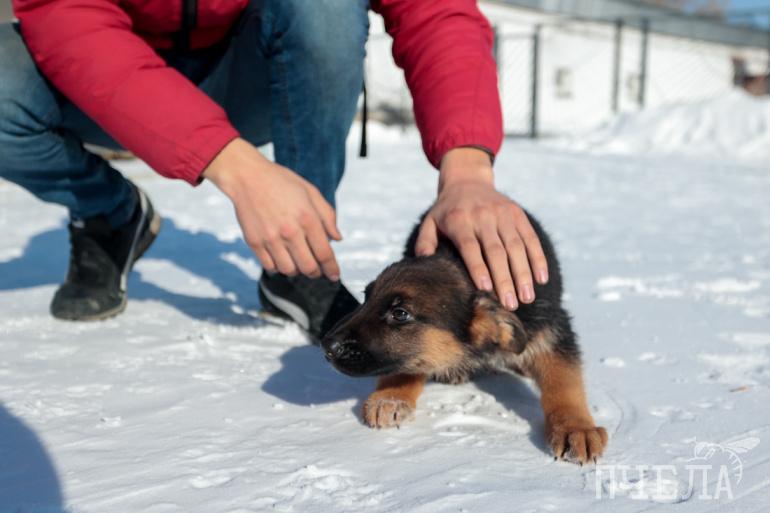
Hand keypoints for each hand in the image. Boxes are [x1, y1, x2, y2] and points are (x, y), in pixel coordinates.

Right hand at [203, 138, 341, 279]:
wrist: (247, 177)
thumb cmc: (282, 182)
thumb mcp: (311, 192)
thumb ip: (327, 216)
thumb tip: (337, 239)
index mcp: (307, 218)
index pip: (324, 254)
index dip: (332, 269)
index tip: (334, 276)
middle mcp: (290, 231)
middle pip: (308, 268)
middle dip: (316, 273)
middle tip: (317, 270)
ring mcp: (271, 238)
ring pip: (289, 270)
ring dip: (297, 271)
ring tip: (299, 262)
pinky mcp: (255, 242)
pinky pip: (270, 266)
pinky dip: (279, 267)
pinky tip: (282, 258)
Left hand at [415, 147, 547, 309]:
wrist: (467, 181)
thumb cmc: (446, 211)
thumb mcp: (429, 223)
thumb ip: (425, 244)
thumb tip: (424, 265)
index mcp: (459, 220)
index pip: (470, 247)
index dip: (478, 268)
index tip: (486, 290)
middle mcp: (483, 216)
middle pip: (496, 251)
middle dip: (505, 280)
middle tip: (510, 305)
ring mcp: (503, 214)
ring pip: (516, 247)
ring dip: (523, 274)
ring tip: (526, 298)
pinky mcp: (517, 214)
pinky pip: (530, 238)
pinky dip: (537, 259)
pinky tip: (541, 279)